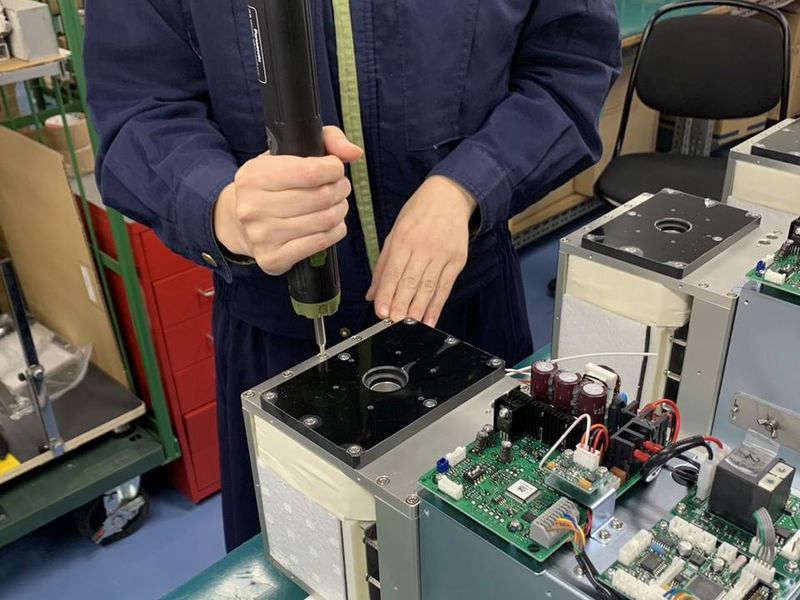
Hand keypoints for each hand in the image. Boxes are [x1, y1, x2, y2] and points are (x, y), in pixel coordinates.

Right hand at [214, 126, 362, 274]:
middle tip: (338, 188)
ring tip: (335, 204)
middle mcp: (254, 207)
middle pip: (321, 198)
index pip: (310, 172)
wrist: (237, 222)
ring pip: (325, 221)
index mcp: (255, 176)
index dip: (334, 169)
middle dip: (340, 189)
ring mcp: (262, 236)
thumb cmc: (271, 184)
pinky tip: (330, 225)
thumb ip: (326, 140)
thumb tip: (354, 152)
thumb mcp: (288, 152)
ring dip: (340, 210)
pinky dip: (335, 232)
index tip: (334, 169)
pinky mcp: (273, 259)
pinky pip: (320, 243)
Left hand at [366, 175, 476, 325]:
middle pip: (410, 282)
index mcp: (404, 239)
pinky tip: (430, 319)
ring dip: (417, 310)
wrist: (450, 195)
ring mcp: (442, 254)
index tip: (380, 312)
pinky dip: (437, 306)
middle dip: (400, 306)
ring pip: (428, 288)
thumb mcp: (395, 232)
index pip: (393, 272)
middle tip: (392, 324)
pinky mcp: (457, 260)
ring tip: (408, 326)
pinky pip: (445, 287)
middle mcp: (424, 247)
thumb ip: (383, 265)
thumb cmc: (419, 212)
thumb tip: (372, 293)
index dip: (386, 294)